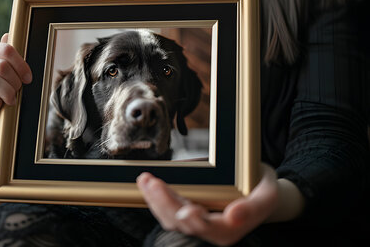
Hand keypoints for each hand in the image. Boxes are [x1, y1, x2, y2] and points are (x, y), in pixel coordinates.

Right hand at [0, 34, 32, 126]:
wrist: (2, 114)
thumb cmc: (9, 88)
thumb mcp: (14, 70)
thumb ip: (11, 54)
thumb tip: (7, 34)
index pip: (4, 49)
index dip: (20, 63)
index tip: (28, 77)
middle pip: (1, 66)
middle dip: (15, 80)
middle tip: (18, 89)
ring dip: (9, 92)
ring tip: (11, 99)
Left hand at [136, 163, 278, 245]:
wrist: (258, 191)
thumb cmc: (262, 192)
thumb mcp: (266, 197)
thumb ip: (252, 208)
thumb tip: (234, 216)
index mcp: (227, 231)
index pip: (205, 228)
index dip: (193, 220)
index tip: (185, 210)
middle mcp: (208, 230)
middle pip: (181, 222)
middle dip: (164, 203)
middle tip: (152, 183)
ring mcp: (196, 221)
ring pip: (169, 216)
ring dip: (154, 199)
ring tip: (145, 180)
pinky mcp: (187, 211)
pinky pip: (167, 208)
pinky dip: (155, 196)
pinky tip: (147, 183)